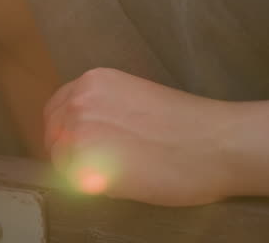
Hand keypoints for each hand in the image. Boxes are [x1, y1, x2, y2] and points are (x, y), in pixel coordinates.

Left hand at [43, 68, 235, 206]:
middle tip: (95, 167)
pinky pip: (77, 184)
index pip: (57, 108)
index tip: (77, 146)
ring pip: (61, 161)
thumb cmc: (188, 124)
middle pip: (53, 135)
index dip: (65, 131)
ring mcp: (79, 132)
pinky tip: (124, 183)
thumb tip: (85, 134)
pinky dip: (94, 188)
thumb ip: (104, 110)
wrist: (215, 143)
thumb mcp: (135, 98)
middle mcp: (80, 100)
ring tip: (118, 174)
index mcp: (94, 80)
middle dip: (68, 152)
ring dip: (81, 171)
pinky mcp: (87, 164)